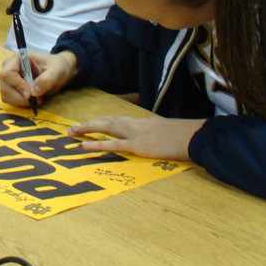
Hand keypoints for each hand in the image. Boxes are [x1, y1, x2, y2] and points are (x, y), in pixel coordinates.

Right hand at [0, 51, 77, 108]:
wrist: (60, 72)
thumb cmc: (58, 67)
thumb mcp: (57, 71)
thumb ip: (47, 79)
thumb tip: (33, 91)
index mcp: (18, 59)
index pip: (6, 74)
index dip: (16, 85)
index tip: (29, 94)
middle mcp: (10, 68)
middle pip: (4, 87)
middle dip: (18, 97)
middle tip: (35, 100)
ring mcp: (10, 80)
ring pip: (6, 95)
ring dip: (21, 102)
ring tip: (37, 99)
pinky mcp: (13, 89)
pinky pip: (11, 100)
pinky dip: (21, 104)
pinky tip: (33, 100)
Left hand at [68, 115, 203, 160]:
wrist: (193, 136)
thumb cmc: (184, 136)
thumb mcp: (166, 132)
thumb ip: (155, 134)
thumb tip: (150, 139)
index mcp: (142, 122)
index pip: (117, 119)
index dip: (102, 121)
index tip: (90, 124)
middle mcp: (136, 124)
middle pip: (108, 120)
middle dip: (90, 124)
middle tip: (73, 128)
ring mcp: (136, 134)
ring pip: (106, 128)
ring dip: (88, 129)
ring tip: (73, 132)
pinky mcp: (138, 146)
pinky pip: (114, 145)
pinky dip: (97, 145)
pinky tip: (84, 146)